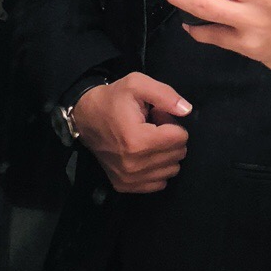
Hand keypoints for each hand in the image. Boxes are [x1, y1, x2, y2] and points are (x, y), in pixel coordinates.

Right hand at [72, 73, 190, 193]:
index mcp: (137, 140)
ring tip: (147, 139)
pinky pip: (159, 183)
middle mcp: (134, 165)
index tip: (156, 116)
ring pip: (171, 169)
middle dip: (170, 138)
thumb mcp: (137, 84)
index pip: (180, 138)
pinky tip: (144, 155)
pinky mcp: (125, 186)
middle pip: (177, 154)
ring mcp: (129, 178)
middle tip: (152, 127)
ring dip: (164, 153)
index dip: (171, 123)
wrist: (84, 117)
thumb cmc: (112, 99)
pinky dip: (157, 169)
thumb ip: (165, 95)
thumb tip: (186, 110)